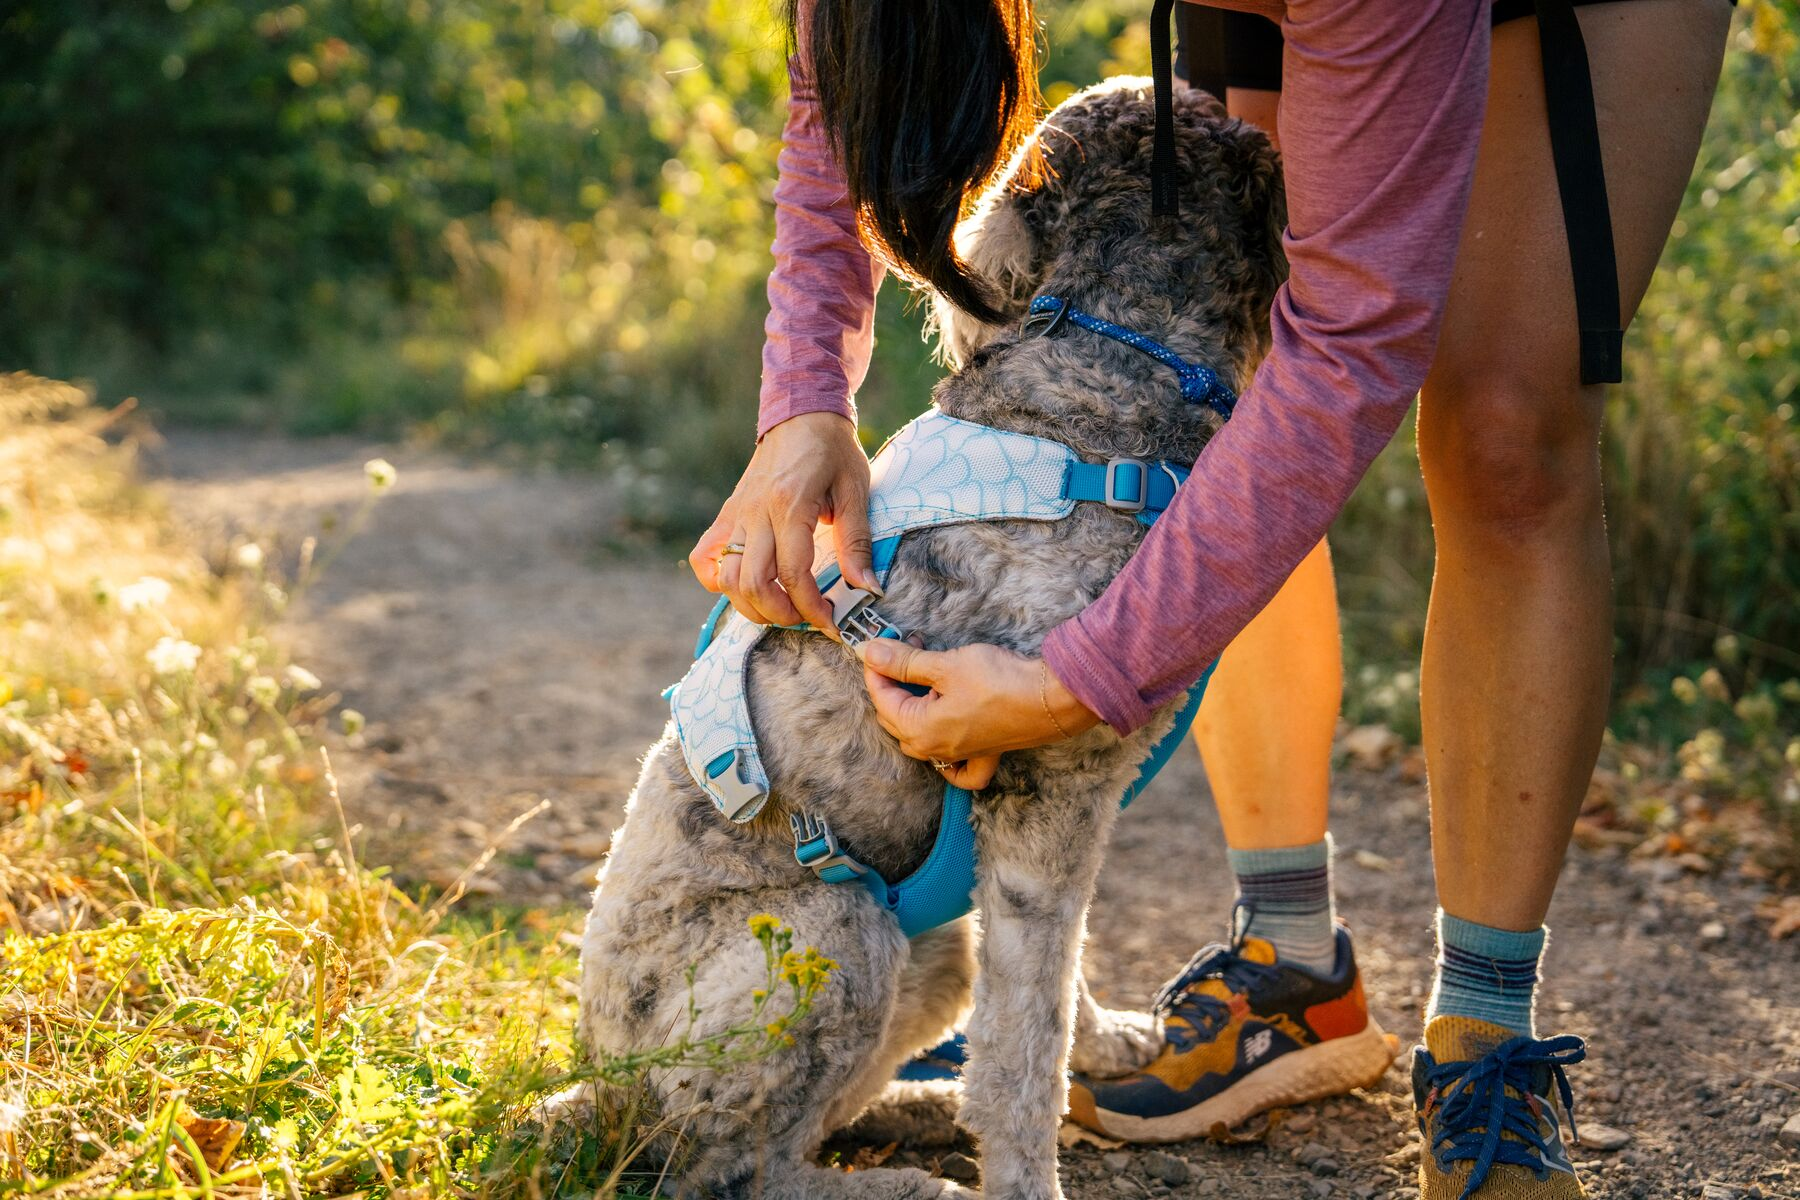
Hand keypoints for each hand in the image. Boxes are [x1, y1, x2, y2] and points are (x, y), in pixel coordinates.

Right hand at [690, 412, 875, 634]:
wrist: (801, 413)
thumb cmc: (833, 451)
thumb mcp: (855, 491)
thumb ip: (857, 543)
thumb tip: (867, 588)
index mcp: (790, 506)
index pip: (794, 574)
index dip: (812, 608)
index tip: (830, 623)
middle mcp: (755, 513)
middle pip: (752, 583)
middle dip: (780, 614)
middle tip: (805, 617)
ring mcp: (736, 515)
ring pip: (727, 578)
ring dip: (751, 605)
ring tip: (781, 608)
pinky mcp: (727, 515)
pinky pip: (705, 557)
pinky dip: (717, 580)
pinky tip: (742, 585)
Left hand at [857, 639, 1100, 788]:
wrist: (1051, 699)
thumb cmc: (1000, 682)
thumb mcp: (946, 665)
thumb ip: (905, 662)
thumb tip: (871, 652)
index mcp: (921, 731)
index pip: (882, 698)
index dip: (877, 668)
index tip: (877, 645)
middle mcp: (936, 750)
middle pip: (896, 718)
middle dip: (894, 683)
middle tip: (905, 650)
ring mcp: (960, 755)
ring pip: (919, 738)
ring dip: (914, 705)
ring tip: (925, 674)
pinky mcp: (982, 753)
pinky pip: (957, 769)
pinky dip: (946, 760)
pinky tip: (946, 737)